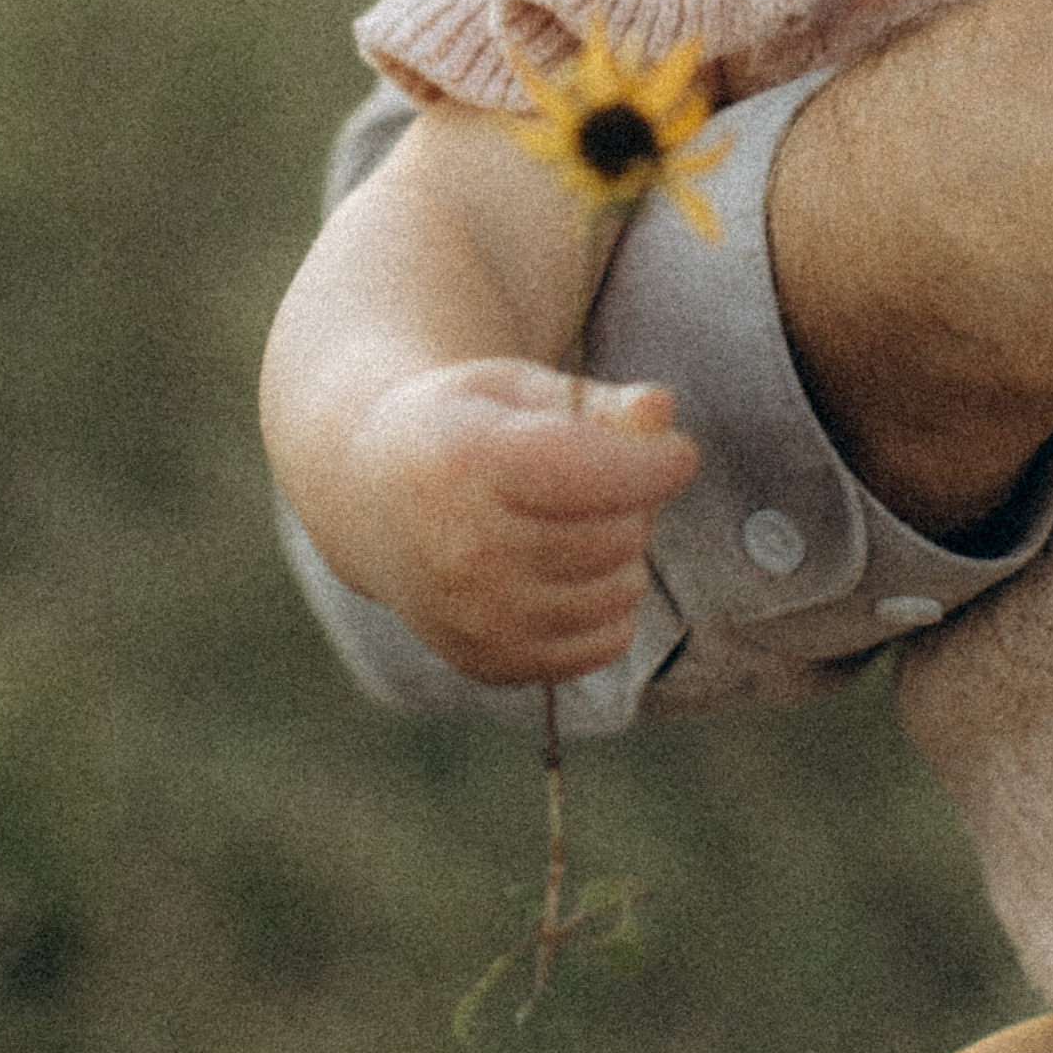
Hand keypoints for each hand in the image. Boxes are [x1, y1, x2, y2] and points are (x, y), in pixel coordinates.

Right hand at [335, 359, 698, 686]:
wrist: (373, 497)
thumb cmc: (463, 428)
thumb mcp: (517, 391)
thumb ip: (596, 402)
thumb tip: (661, 409)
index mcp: (469, 461)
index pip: (596, 472)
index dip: (657, 463)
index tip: (680, 451)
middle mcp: (464, 548)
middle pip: (617, 532)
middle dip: (638, 500)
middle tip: (609, 477)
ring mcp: (474, 616)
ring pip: (620, 589)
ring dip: (625, 552)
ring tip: (581, 521)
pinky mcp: (488, 662)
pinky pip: (603, 643)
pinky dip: (609, 606)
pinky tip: (572, 570)